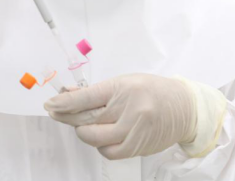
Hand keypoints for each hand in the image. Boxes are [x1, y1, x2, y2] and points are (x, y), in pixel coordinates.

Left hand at [44, 73, 198, 159]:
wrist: (184, 107)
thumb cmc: (152, 90)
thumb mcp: (124, 82)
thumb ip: (98, 91)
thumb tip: (69, 95)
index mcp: (124, 88)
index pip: (86, 97)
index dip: (64, 102)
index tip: (50, 104)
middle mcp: (129, 110)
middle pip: (87, 119)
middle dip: (68, 117)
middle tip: (58, 112)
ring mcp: (134, 131)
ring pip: (95, 139)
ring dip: (85, 132)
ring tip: (88, 124)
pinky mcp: (138, 147)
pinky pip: (109, 152)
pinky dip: (101, 145)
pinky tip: (103, 136)